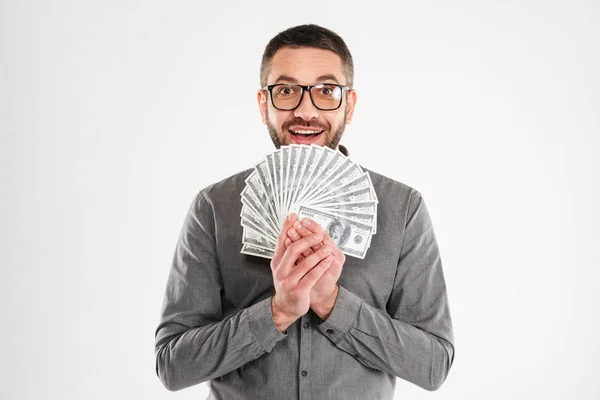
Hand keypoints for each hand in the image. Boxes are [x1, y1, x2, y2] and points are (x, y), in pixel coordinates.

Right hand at [270, 215, 334, 331]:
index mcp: (276, 261)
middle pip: (293, 249)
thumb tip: (291, 230)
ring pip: (305, 263)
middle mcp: (280, 270)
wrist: (286, 307)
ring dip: (318, 253)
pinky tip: (328, 260)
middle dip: (307, 239)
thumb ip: (286, 251)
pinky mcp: (299, 290)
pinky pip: (312, 275)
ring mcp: (289, 281)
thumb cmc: (287, 283)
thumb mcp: (283, 267)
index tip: (294, 216)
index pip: (281, 240)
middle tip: (318, 234)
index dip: (287, 227)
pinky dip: (322, 266)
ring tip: (328, 247)